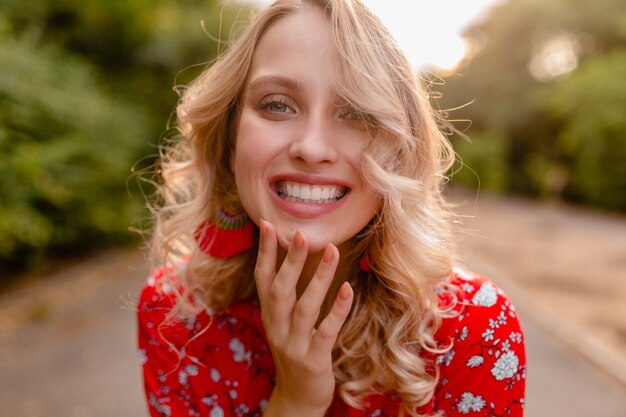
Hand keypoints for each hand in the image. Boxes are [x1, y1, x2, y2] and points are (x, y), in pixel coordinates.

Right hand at [255, 219, 352, 416]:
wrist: (298, 397)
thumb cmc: (295, 351)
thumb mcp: (284, 323)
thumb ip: (287, 294)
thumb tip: (295, 255)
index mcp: (269, 315)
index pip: (262, 278)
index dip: (264, 252)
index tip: (267, 224)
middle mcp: (276, 327)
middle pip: (280, 289)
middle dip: (291, 260)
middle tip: (301, 233)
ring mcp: (293, 344)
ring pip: (304, 306)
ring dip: (319, 278)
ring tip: (333, 250)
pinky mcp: (313, 359)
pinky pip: (325, 331)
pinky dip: (337, 310)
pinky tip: (347, 289)